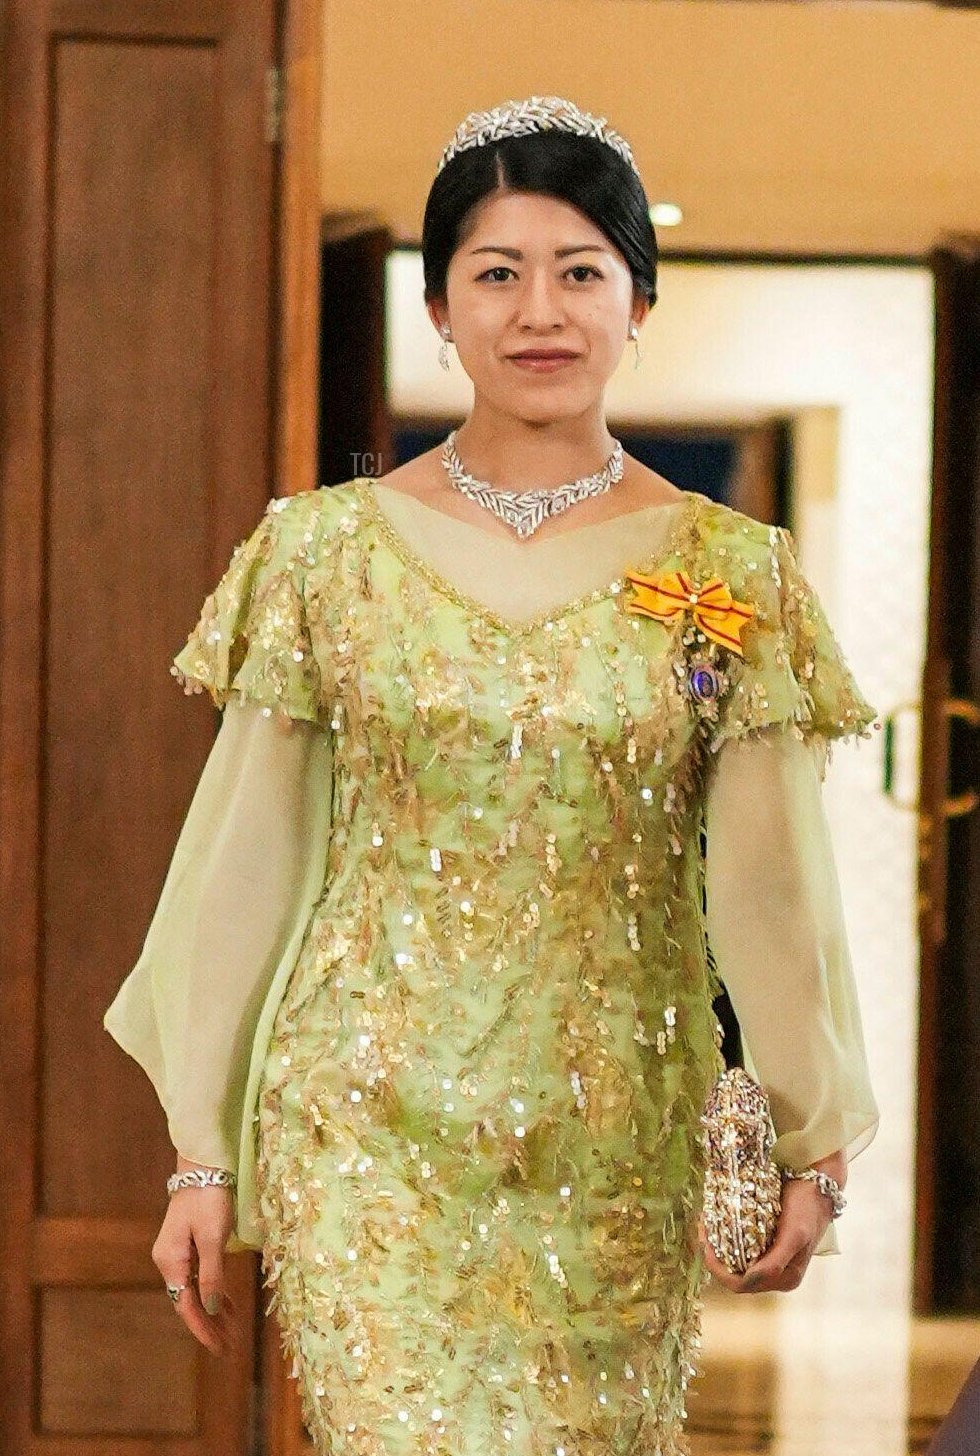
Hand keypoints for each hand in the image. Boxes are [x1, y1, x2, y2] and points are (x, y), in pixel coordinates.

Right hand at [151, 1159, 244, 1356]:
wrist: (203, 1166)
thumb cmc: (209, 1198)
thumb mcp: (212, 1238)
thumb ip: (211, 1274)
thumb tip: (209, 1308)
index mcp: (171, 1261)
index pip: (187, 1305)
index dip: (203, 1329)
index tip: (219, 1348)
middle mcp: (169, 1261)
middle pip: (190, 1301)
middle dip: (209, 1324)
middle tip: (230, 1346)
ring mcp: (178, 1253)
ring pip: (195, 1291)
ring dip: (213, 1310)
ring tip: (232, 1330)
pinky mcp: (188, 1245)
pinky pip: (199, 1277)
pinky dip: (213, 1292)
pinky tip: (226, 1303)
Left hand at [697, 1150, 845, 1294]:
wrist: (818, 1188)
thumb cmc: (808, 1210)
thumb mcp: (794, 1235)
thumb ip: (774, 1262)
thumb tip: (750, 1280)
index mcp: (785, 1278)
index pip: (741, 1285)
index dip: (718, 1269)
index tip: (705, 1242)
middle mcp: (778, 1275)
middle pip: (736, 1275)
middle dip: (715, 1257)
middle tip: (702, 1229)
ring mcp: (772, 1261)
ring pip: (736, 1263)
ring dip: (718, 1248)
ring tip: (706, 1225)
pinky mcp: (768, 1247)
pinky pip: (742, 1250)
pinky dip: (727, 1240)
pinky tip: (718, 1224)